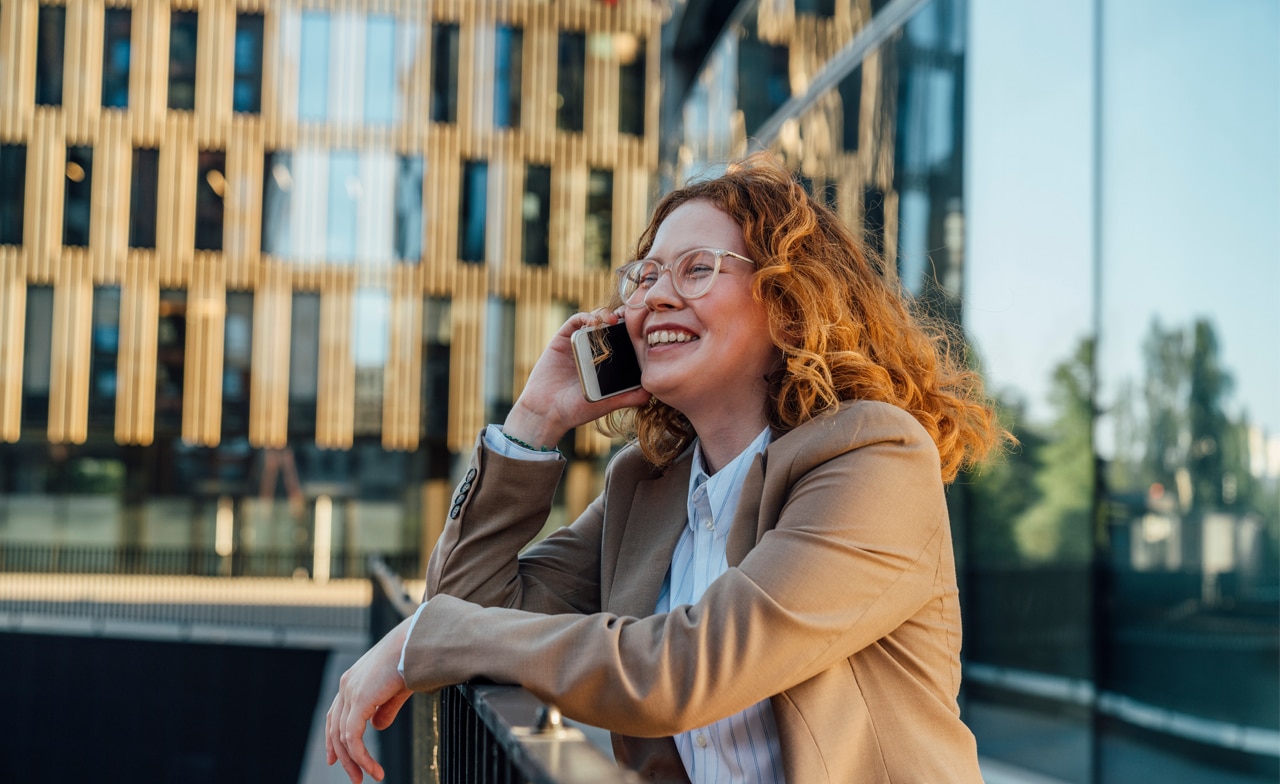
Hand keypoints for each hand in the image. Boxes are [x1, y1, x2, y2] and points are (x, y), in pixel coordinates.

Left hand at [325, 617, 414, 782]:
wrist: (416, 642)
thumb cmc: (411, 659)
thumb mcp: (396, 689)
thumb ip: (384, 708)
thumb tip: (377, 728)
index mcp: (352, 680)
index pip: (335, 715)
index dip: (332, 739)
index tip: (334, 760)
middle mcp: (346, 685)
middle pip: (335, 728)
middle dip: (343, 756)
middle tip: (355, 777)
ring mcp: (350, 692)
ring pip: (343, 737)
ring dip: (355, 761)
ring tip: (370, 776)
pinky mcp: (360, 700)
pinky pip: (354, 738)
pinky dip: (362, 757)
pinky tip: (373, 769)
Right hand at [502, 311, 650, 446]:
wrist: (547, 412)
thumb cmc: (576, 410)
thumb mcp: (608, 404)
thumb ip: (629, 397)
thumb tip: (652, 392)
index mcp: (606, 362)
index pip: (624, 340)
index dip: (633, 331)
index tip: (644, 329)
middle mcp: (593, 350)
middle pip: (611, 326)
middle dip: (623, 318)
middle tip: (632, 317)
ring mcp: (578, 343)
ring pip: (595, 319)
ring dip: (606, 315)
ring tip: (614, 320)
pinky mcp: (563, 338)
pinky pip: (575, 321)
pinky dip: (586, 317)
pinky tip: (593, 322)